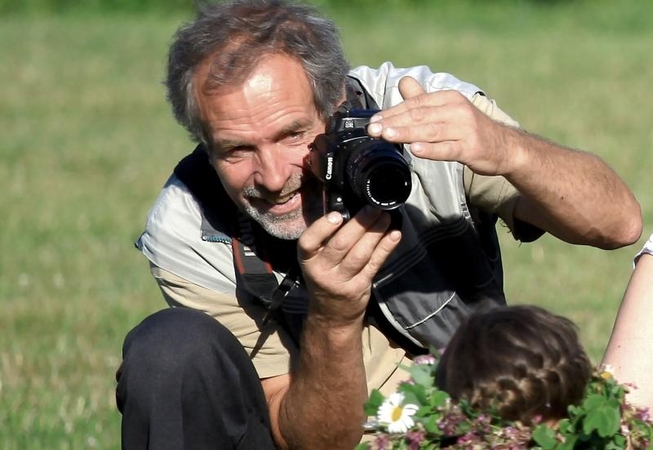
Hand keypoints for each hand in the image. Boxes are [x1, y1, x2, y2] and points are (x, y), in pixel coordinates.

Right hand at [297, 206, 400, 325]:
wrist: (331, 314)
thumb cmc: (324, 276)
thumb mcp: (315, 260)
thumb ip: (326, 239)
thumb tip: (351, 208)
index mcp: (307, 259)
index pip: (308, 242)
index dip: (322, 228)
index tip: (337, 215)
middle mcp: (322, 271)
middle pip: (340, 245)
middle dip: (359, 225)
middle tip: (373, 208)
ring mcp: (341, 281)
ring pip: (360, 254)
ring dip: (374, 233)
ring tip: (385, 217)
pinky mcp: (360, 287)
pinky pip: (374, 264)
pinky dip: (385, 248)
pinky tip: (394, 235)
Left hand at [366, 76, 518, 175]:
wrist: (504, 146)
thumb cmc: (470, 128)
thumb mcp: (447, 109)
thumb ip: (423, 99)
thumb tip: (403, 82)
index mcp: (448, 99)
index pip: (415, 104)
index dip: (392, 113)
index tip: (373, 121)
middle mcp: (456, 110)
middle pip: (419, 116)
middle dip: (393, 123)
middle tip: (373, 129)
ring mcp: (464, 129)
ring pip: (430, 131)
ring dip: (406, 133)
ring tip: (387, 135)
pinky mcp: (470, 148)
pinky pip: (447, 149)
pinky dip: (430, 149)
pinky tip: (415, 149)